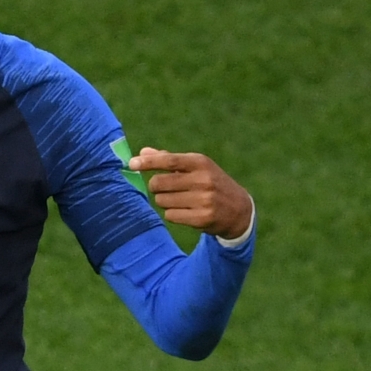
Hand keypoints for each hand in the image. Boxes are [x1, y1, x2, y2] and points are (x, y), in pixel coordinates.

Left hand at [129, 147, 252, 238]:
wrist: (239, 209)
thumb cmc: (209, 183)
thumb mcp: (195, 167)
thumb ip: (168, 159)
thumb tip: (142, 152)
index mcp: (200, 162)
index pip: (168, 160)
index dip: (148, 162)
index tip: (131, 164)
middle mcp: (203, 180)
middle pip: (158, 183)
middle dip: (156, 187)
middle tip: (166, 189)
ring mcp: (204, 200)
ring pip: (162, 201)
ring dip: (164, 202)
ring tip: (181, 201)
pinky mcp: (203, 218)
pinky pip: (170, 216)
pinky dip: (172, 214)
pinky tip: (186, 212)